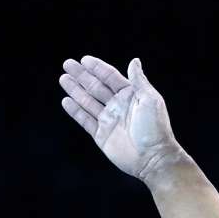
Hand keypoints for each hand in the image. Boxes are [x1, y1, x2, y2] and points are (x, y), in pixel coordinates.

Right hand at [59, 56, 183, 181]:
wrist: (152, 158)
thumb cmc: (155, 128)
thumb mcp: (150, 100)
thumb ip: (139, 80)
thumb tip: (134, 61)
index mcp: (131, 96)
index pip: (111, 78)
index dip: (98, 68)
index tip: (84, 59)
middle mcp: (119, 106)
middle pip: (96, 87)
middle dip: (82, 76)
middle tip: (67, 64)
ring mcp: (109, 120)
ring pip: (88, 102)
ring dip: (76, 90)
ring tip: (63, 78)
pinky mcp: (101, 135)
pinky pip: (85, 120)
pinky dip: (75, 111)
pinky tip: (66, 100)